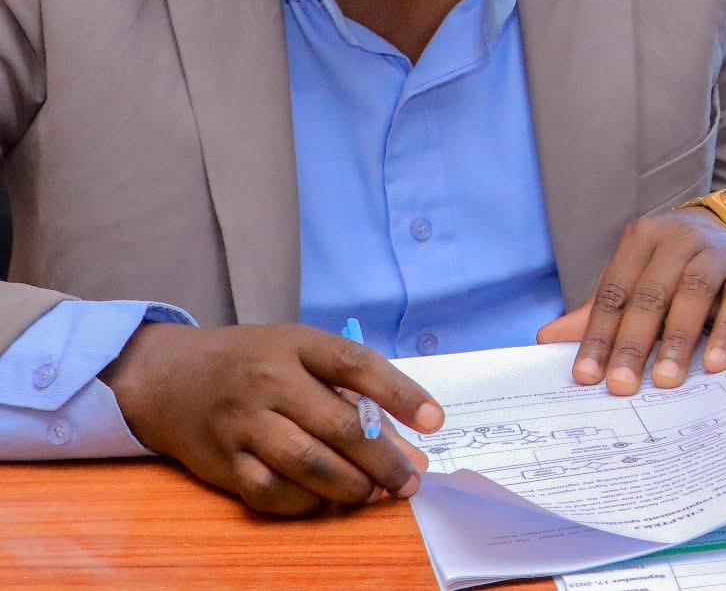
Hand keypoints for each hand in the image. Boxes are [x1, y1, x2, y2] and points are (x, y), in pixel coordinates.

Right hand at [102, 322, 443, 517]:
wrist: (169, 378)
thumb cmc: (253, 362)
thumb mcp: (298, 353)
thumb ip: (346, 388)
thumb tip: (404, 441)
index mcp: (297, 344)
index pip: (358, 365)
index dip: (401, 393)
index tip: (434, 421)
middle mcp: (270, 381)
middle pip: (339, 426)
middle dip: (384, 459)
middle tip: (409, 480)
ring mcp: (243, 423)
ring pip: (307, 464)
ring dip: (351, 486)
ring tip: (375, 493)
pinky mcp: (223, 462)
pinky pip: (271, 491)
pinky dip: (306, 502)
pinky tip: (325, 500)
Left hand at [536, 206, 725, 394]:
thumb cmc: (673, 266)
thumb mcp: (634, 280)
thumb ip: (597, 311)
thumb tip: (547, 339)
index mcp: (641, 239)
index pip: (614, 292)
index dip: (598, 334)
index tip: (587, 375)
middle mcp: (678, 239)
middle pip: (650, 293)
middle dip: (633, 342)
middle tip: (622, 385)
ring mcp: (716, 252)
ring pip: (694, 292)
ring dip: (678, 340)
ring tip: (665, 379)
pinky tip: (715, 362)